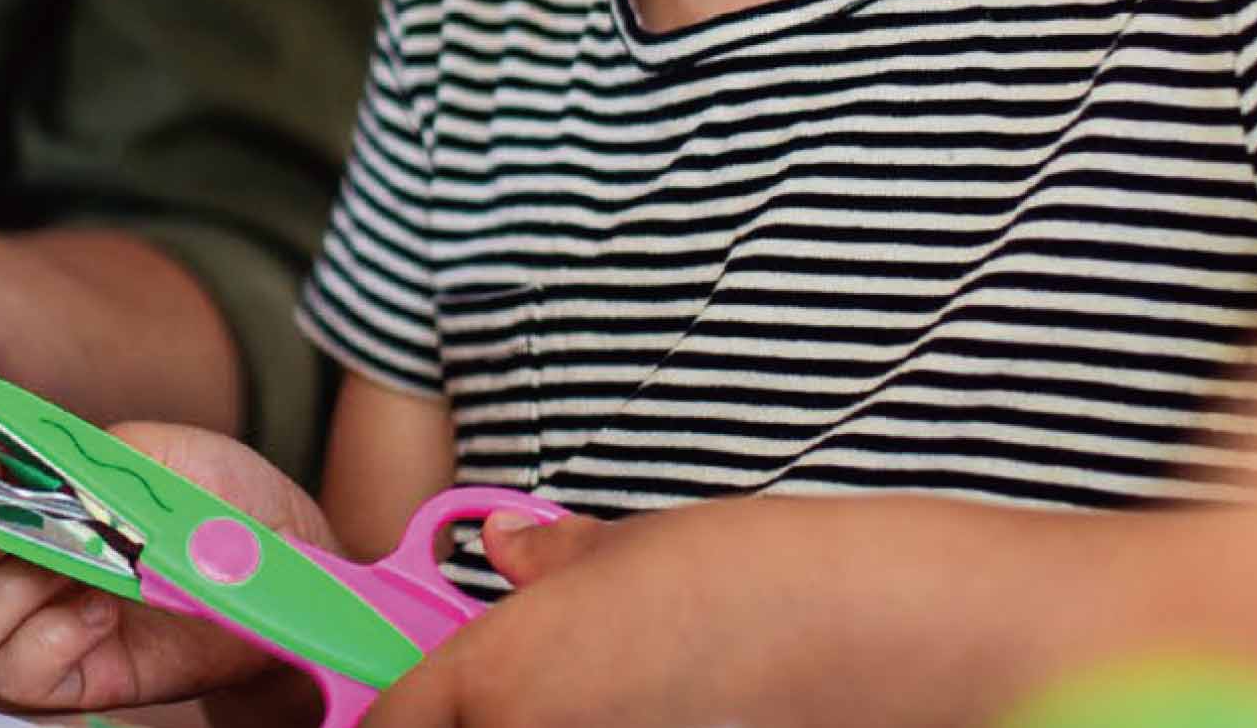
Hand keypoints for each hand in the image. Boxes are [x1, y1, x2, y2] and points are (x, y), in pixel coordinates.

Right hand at [0, 423, 313, 712]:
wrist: (283, 562)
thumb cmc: (213, 497)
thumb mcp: (144, 451)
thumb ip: (65, 456)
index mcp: (3, 500)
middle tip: (17, 532)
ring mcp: (30, 630)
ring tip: (75, 572)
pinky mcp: (72, 682)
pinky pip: (14, 680)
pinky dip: (46, 643)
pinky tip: (100, 613)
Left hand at [366, 506, 747, 727]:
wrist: (861, 634)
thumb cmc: (745, 581)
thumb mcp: (624, 550)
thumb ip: (548, 562)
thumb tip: (508, 547)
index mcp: (498, 678)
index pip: (395, 724)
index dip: (399, 714)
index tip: (412, 706)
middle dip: (470, 725)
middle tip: (528, 693)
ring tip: (595, 700)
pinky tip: (649, 714)